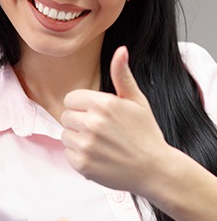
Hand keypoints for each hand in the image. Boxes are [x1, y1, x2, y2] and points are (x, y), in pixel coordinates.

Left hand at [61, 46, 168, 194]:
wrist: (155, 170)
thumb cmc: (146, 134)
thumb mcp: (137, 101)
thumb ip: (122, 75)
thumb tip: (121, 50)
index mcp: (103, 104)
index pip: (71, 99)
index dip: (83, 106)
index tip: (97, 115)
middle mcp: (92, 123)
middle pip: (66, 117)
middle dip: (79, 122)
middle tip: (100, 131)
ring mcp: (86, 145)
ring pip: (65, 135)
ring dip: (78, 139)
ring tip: (100, 144)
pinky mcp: (82, 164)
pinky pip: (67, 154)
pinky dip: (79, 157)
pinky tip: (98, 157)